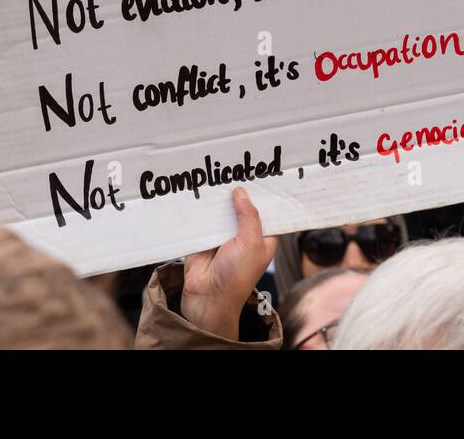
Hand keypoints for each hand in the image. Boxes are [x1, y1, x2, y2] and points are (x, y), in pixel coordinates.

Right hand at [179, 186, 276, 340]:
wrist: (206, 298)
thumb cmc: (236, 277)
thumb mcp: (251, 243)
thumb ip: (248, 216)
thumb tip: (241, 191)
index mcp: (261, 237)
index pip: (265, 210)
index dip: (263, 194)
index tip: (261, 171)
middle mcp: (242, 235)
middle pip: (240, 207)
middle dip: (236, 191)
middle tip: (234, 164)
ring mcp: (221, 236)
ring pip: (220, 211)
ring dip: (216, 198)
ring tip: (215, 172)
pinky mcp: (202, 239)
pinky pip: (201, 219)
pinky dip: (199, 208)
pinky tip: (198, 190)